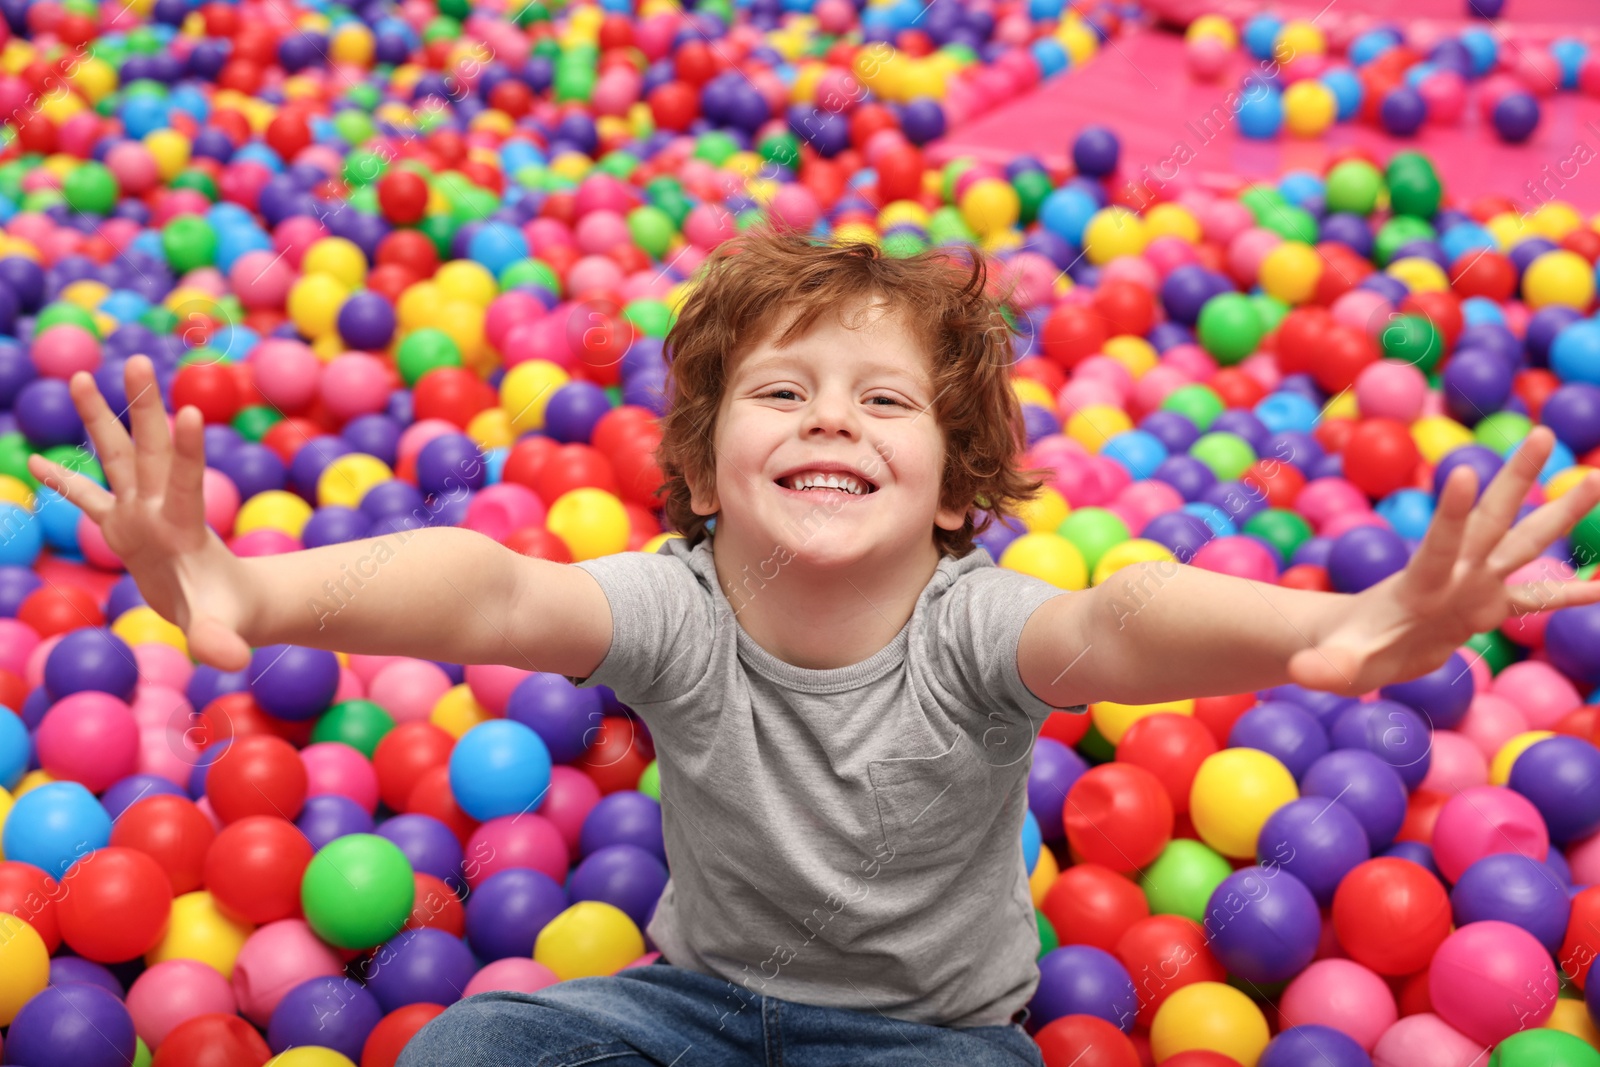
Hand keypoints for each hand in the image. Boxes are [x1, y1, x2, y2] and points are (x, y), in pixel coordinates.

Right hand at [25, 356, 254, 670]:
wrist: (232, 606)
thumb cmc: (229, 615)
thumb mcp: (222, 630)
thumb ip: (221, 642)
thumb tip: (231, 660)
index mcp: (182, 525)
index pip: (186, 480)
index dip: (188, 450)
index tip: (191, 411)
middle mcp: (159, 507)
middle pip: (150, 448)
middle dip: (144, 406)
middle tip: (139, 359)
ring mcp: (139, 512)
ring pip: (118, 456)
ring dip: (102, 419)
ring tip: (85, 374)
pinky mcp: (122, 528)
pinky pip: (87, 498)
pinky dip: (64, 481)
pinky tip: (36, 459)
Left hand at [1288, 426, 1599, 696]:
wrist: (1358, 648)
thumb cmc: (1345, 651)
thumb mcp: (1334, 664)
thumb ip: (1325, 667)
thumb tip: (1300, 673)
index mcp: (1420, 582)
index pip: (1439, 542)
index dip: (1452, 512)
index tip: (1463, 469)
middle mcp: (1454, 574)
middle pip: (1493, 519)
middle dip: (1517, 479)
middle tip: (1545, 433)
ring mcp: (1474, 587)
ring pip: (1523, 543)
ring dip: (1559, 515)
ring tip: (1595, 480)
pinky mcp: (1486, 608)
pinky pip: (1537, 600)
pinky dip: (1570, 594)